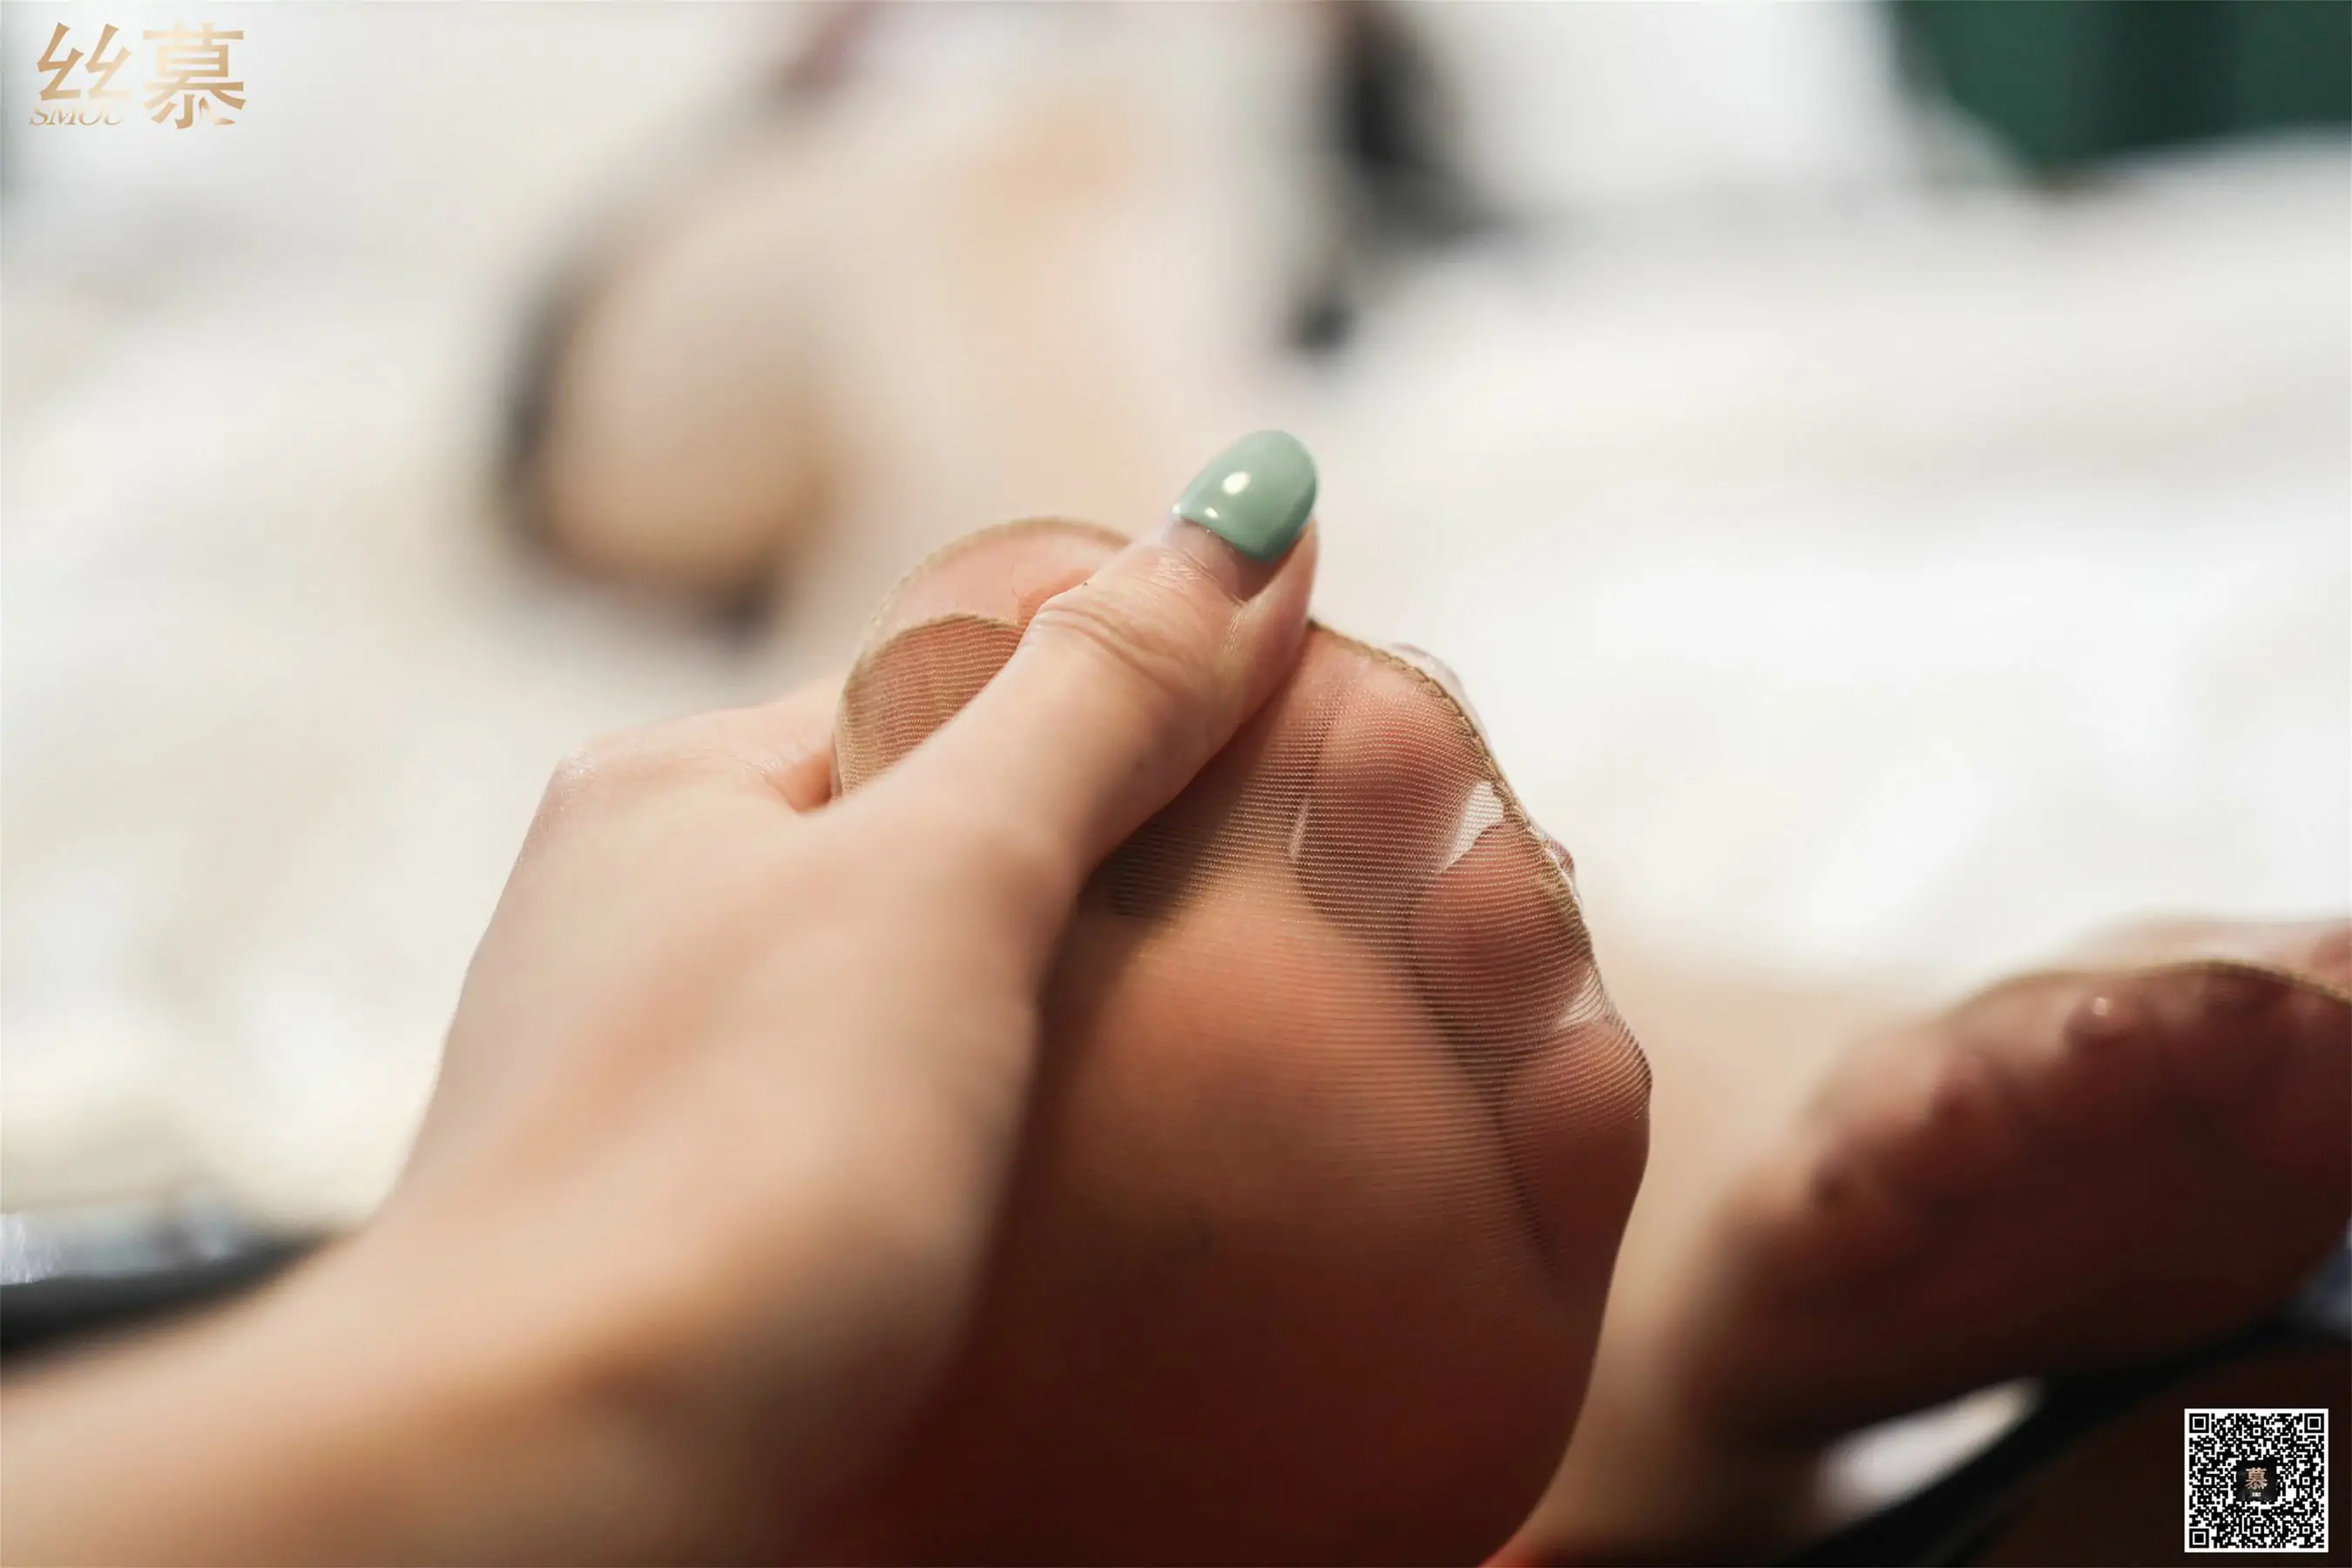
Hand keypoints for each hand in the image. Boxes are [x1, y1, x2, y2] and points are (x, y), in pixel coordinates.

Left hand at [3, 491, 1317, 1562]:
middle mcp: (658, 908)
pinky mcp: (712, 1223)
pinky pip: (913, 1119)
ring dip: (1095, 992)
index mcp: (687, 784)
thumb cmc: (730, 1160)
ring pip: (943, 984)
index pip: (969, 667)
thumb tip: (1255, 499)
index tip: (1329, 736)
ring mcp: (676, 1073)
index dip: (1154, 684)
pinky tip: (1115, 1169)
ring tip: (1261, 1040)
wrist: (549, 1487)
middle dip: (1138, 844)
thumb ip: (1095, 695)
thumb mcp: (940, 885)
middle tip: (1328, 895)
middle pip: (959, 826)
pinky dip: (1029, 1117)